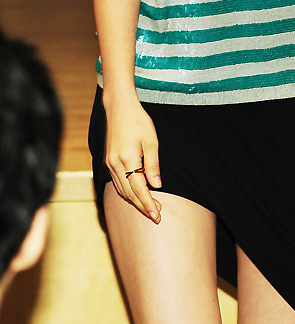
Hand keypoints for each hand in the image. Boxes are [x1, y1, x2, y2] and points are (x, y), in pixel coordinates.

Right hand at [105, 95, 162, 222]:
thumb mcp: (151, 141)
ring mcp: (109, 163)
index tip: (157, 215)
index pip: (139, 189)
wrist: (119, 107)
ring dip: (135, 201)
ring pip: (122, 190)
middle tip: (156, 216)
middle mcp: (115, 164)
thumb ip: (153, 165)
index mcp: (127, 159)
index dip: (148, 204)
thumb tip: (156, 186)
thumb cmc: (138, 121)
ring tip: (150, 208)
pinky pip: (117, 183)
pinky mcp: (109, 161)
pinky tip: (137, 195)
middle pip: (129, 194)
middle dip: (142, 207)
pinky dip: (127, 192)